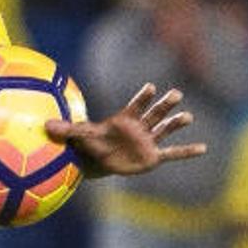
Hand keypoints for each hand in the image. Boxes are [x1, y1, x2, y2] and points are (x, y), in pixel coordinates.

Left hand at [46, 83, 204, 176]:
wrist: (98, 160)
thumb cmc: (89, 143)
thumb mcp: (78, 135)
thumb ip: (65, 129)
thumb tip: (44, 126)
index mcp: (124, 118)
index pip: (135, 106)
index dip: (142, 97)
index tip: (151, 86)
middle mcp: (140, 127)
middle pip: (154, 114)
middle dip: (163, 105)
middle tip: (176, 93)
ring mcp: (148, 141)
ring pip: (164, 130)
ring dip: (176, 124)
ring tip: (188, 116)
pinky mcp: (153, 157)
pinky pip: (173, 154)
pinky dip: (187, 152)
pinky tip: (203, 148)